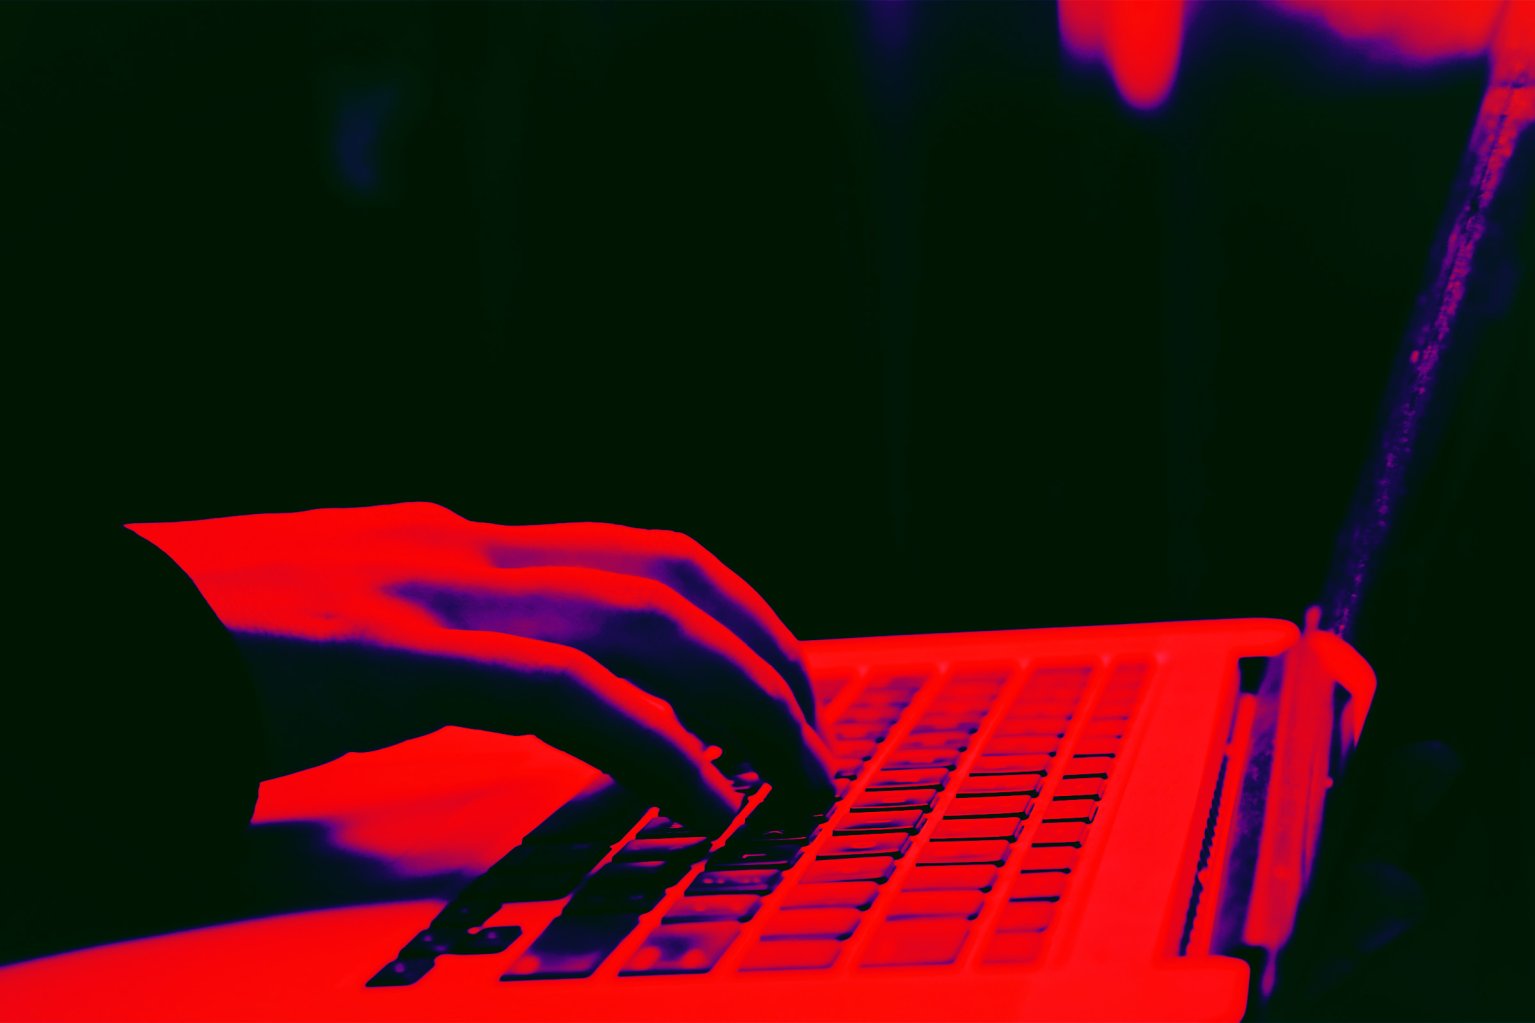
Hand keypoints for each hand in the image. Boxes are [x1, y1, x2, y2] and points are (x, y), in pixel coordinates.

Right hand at [130, 502, 832, 831]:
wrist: (80, 629)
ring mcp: (420, 594)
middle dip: (765, 652)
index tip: (778, 687)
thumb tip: (529, 696)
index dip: (731, 617)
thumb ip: (442, 657)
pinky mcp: (379, 656)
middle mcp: (454, 555)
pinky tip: (701, 802)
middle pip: (666, 577)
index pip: (636, 561)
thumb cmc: (204, 652)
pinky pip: (560, 696)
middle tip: (815, 735)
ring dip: (741, 696)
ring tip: (795, 773)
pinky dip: (651, 747)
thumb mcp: (351, 645)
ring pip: (639, 622)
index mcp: (452, 554)